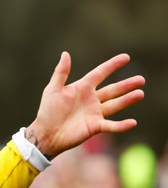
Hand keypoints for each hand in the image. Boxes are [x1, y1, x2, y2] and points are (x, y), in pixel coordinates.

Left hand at [26, 52, 143, 158]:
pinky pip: (111, 126)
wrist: (46, 134)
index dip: (112, 65)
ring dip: (127, 100)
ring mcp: (94, 113)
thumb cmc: (47, 111)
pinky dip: (122, 125)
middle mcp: (91, 99)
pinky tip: (133, 122)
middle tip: (141, 79)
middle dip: (126, 85)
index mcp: (82, 88)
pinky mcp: (95, 127)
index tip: (126, 57)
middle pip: (112, 90)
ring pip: (115, 105)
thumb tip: (65, 53)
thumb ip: (61, 72)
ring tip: (140, 93)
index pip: (100, 73)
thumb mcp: (52, 89)